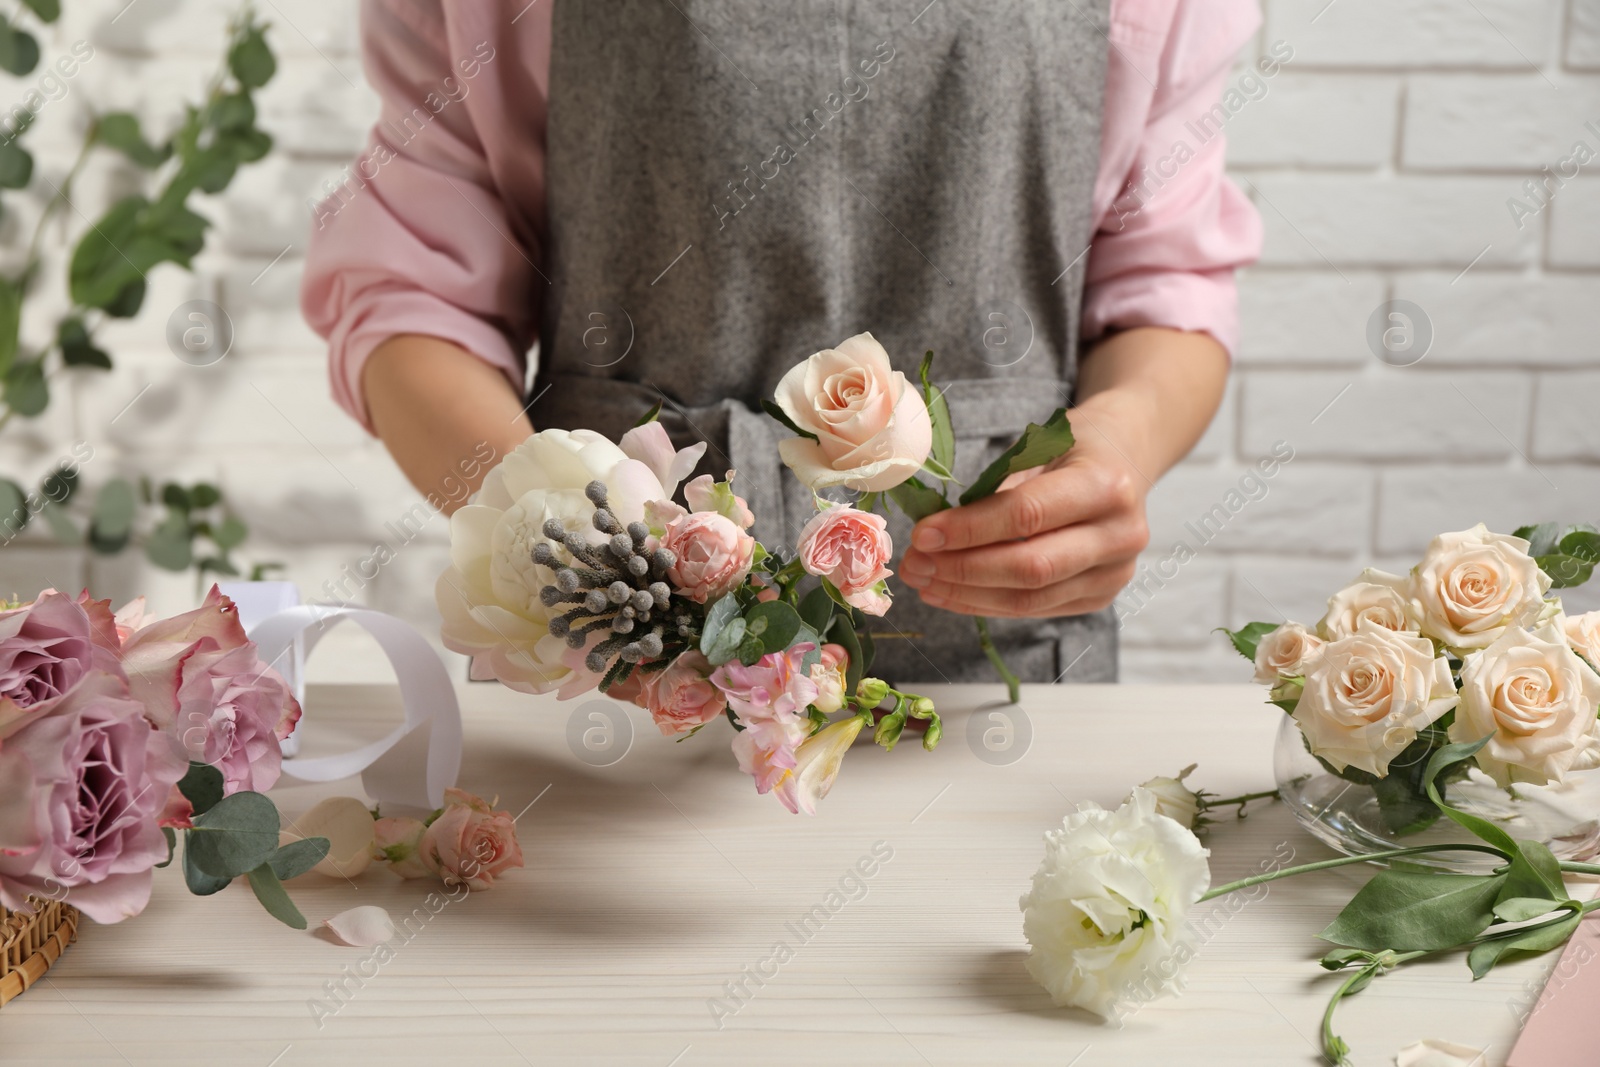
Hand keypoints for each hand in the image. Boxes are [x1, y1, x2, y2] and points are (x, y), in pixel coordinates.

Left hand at [897, 403, 1152, 618]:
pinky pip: (1033, 609)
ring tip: (923, 579)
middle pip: (1030, 567)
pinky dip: (984, 604)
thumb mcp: (1038, 448)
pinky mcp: (1100, 598)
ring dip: (966, 593)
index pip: (1027, 515)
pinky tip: (948, 593)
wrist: (1126, 460)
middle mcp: (1120, 535)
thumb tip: (933, 532)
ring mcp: (1114, 573)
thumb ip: (995, 490)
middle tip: (915, 563)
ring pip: (1029, 598)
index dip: (969, 529)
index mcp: (1106, 485)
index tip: (923, 533)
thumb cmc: (1074, 448)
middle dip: (962, 569)